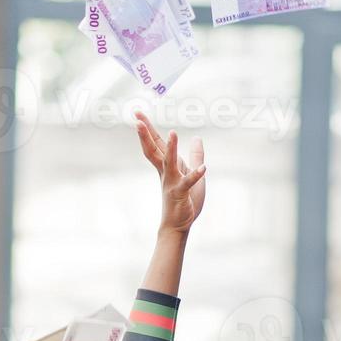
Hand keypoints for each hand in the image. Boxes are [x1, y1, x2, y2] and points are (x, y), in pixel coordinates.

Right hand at [136, 112, 206, 234]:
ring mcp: (171, 182)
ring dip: (171, 148)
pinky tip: (204, 168)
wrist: (177, 225)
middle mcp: (166, 172)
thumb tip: (197, 138)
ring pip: (169, 162)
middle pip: (154, 149)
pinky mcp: (180, 193)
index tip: (138, 115)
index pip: (155, 144)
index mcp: (167, 166)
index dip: (147, 129)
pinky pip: (188, 182)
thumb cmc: (184, 200)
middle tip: (137, 118)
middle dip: (146, 134)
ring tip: (172, 132)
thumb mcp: (192, 173)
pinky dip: (195, 175)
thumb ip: (195, 156)